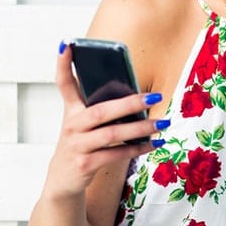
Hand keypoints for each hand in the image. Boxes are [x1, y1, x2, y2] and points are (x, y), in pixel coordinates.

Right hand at [43, 43, 165, 199]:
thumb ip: (100, 109)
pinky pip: (116, 154)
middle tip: (154, 96)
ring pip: (112, 134)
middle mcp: (70, 126)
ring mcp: (77, 146)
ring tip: (162, 123)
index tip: (67, 44)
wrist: (63, 181)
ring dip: (140, 129)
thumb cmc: (80, 146)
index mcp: (70, 111)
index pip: (63, 84)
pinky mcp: (85, 164)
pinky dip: (136, 149)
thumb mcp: (83, 125)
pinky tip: (153, 144)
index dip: (63, 64)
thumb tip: (137, 99)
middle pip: (100, 111)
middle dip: (129, 103)